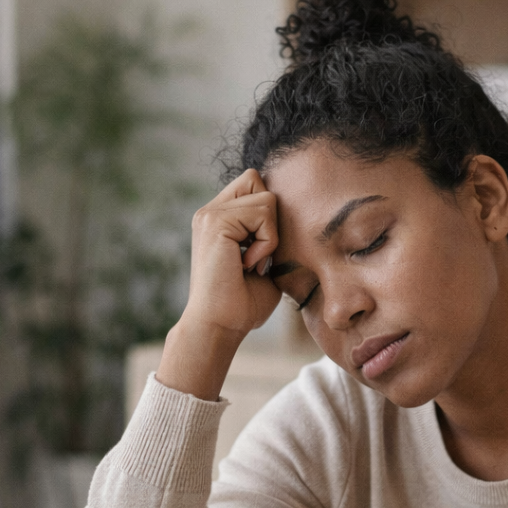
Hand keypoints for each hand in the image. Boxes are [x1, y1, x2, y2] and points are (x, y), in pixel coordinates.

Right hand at [157, 171, 280, 400]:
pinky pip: (264, 212)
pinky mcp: (215, 221)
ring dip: (270, 235)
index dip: (268, 214)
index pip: (254, 185)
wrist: (220, 327)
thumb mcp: (263, 263)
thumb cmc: (242, 306)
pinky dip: (266, 242)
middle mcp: (210, 212)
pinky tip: (249, 265)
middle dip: (270, 217)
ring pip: (266, 197)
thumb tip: (297, 217)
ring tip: (252, 264)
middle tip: (257, 255)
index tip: (259, 254)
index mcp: (219, 220)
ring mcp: (210, 214)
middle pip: (258, 179)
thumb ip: (270, 236)